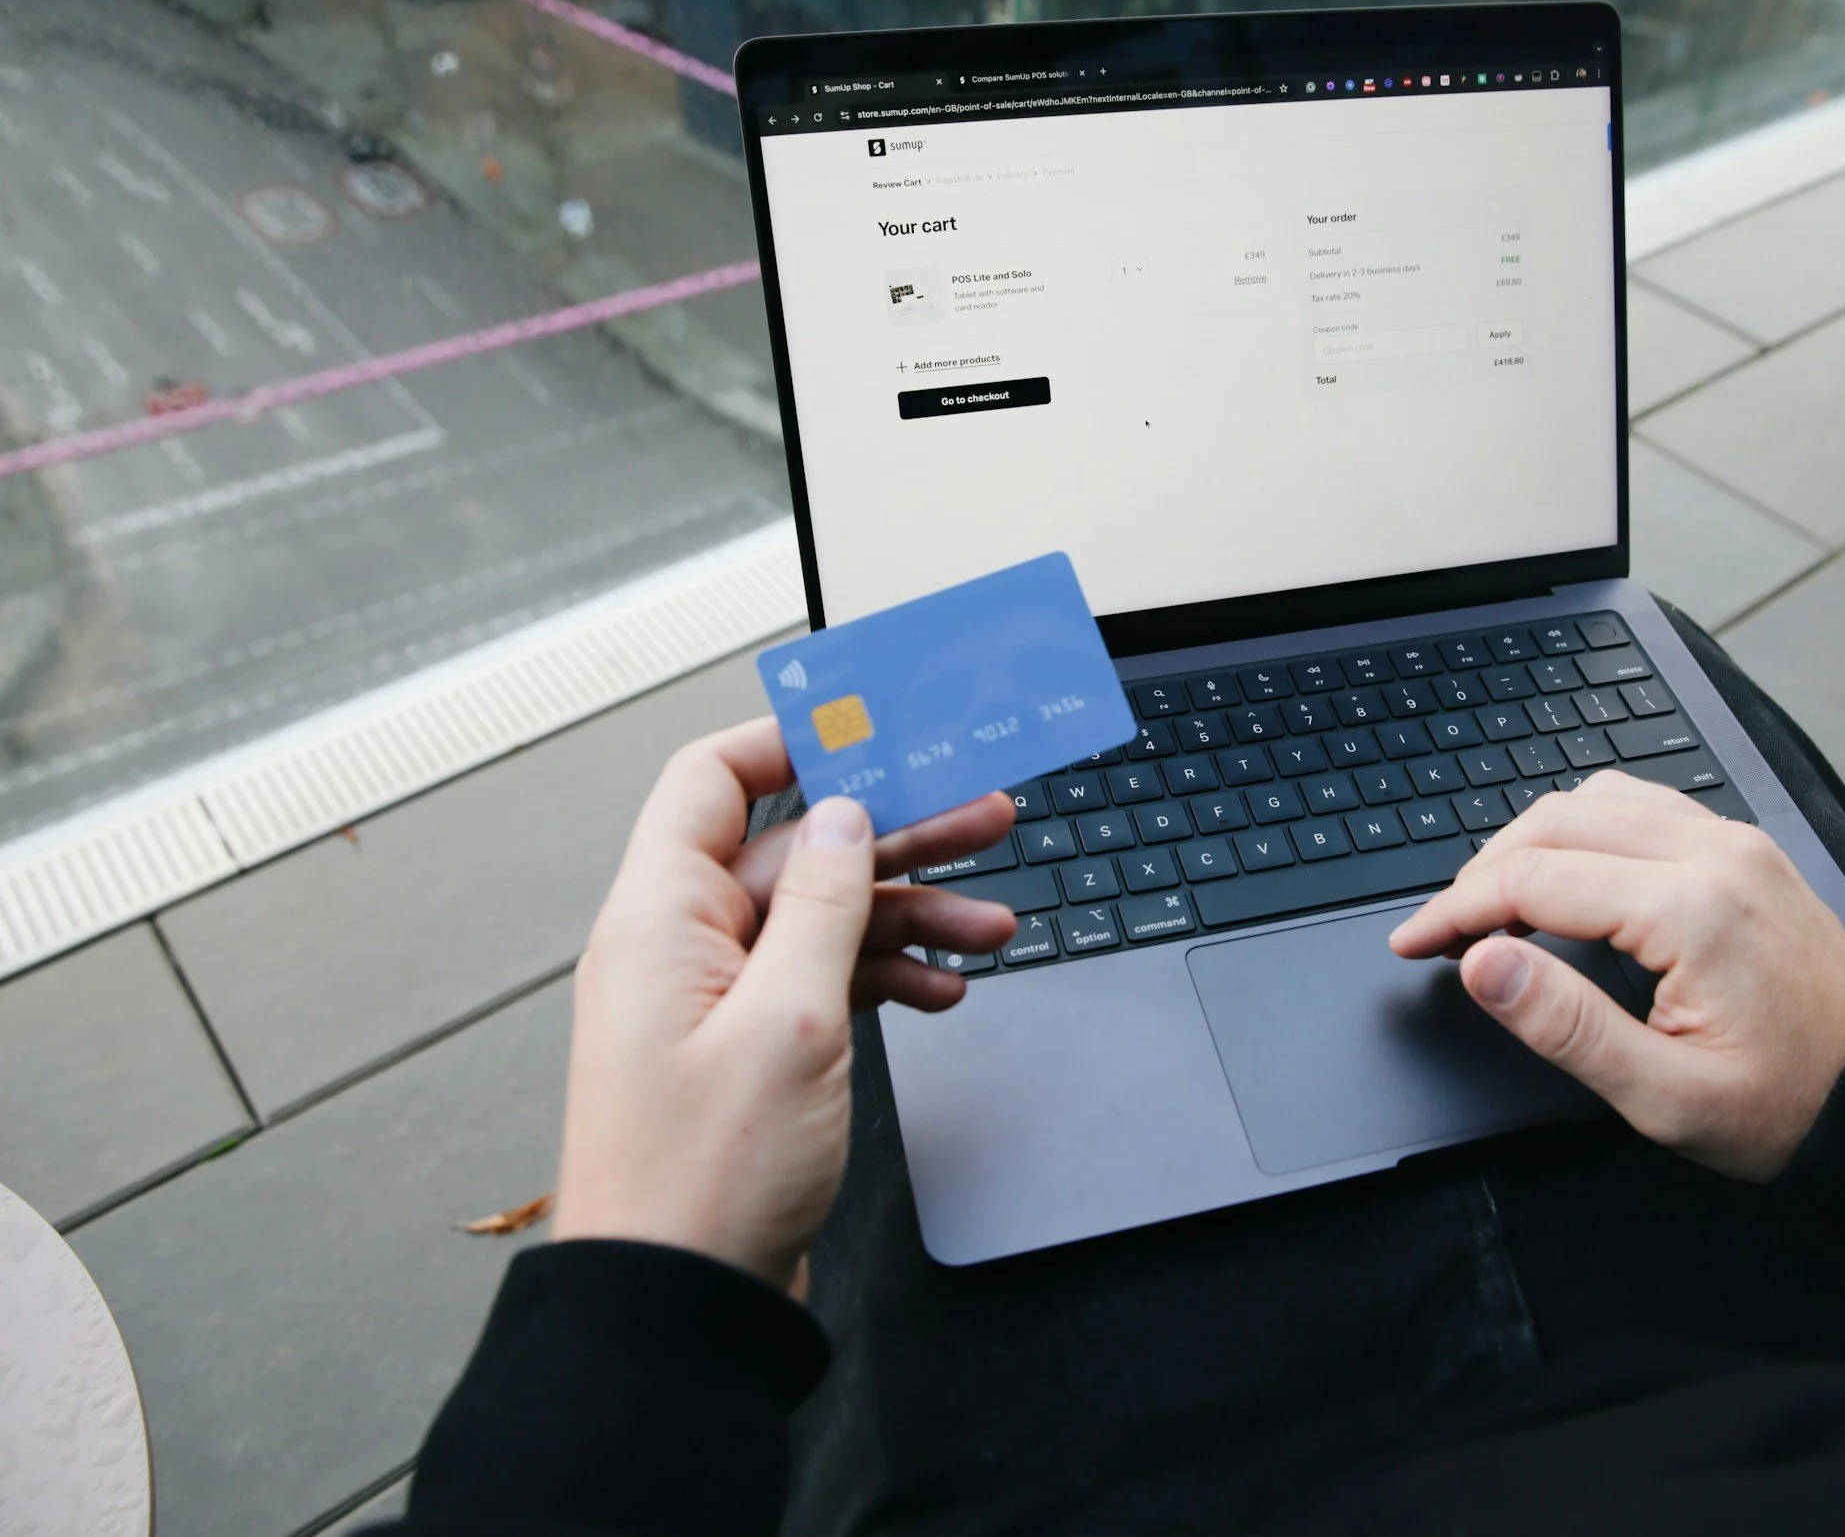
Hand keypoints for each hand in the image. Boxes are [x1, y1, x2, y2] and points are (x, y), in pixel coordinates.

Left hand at [551, 718, 1017, 1289]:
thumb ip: (822, 903)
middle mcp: (678, 949)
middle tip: (985, 815)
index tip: (878, 727)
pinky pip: (822, 982)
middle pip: (795, 851)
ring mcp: (713, 1003)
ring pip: (822, 919)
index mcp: (658, 919)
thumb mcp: (788, 1020)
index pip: (714, 781)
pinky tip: (942, 990)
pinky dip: (884, 977)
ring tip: (993, 923)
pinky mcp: (747, 1053)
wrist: (677, 1309)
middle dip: (894, 833)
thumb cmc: (703, 1180)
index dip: (794, 743)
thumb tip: (844, 815)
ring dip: (908, 914)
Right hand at [1389, 771, 1844, 1179]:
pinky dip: (1585, 829)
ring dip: (1532, 842)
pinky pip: (1644, 806)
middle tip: (1443, 932)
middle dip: (1482, 872)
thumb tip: (1482, 964)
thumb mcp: (1665, 1096)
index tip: (1412, 943)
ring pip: (1596, 800)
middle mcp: (1714, 854)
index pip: (1534, 880)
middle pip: (1555, 823)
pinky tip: (1567, 876)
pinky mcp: (1746, 850)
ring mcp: (1735, 843)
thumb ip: (1565, 1024)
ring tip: (1495, 907)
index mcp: (1691, 911)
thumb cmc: (1789, 1107)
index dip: (1455, 911)